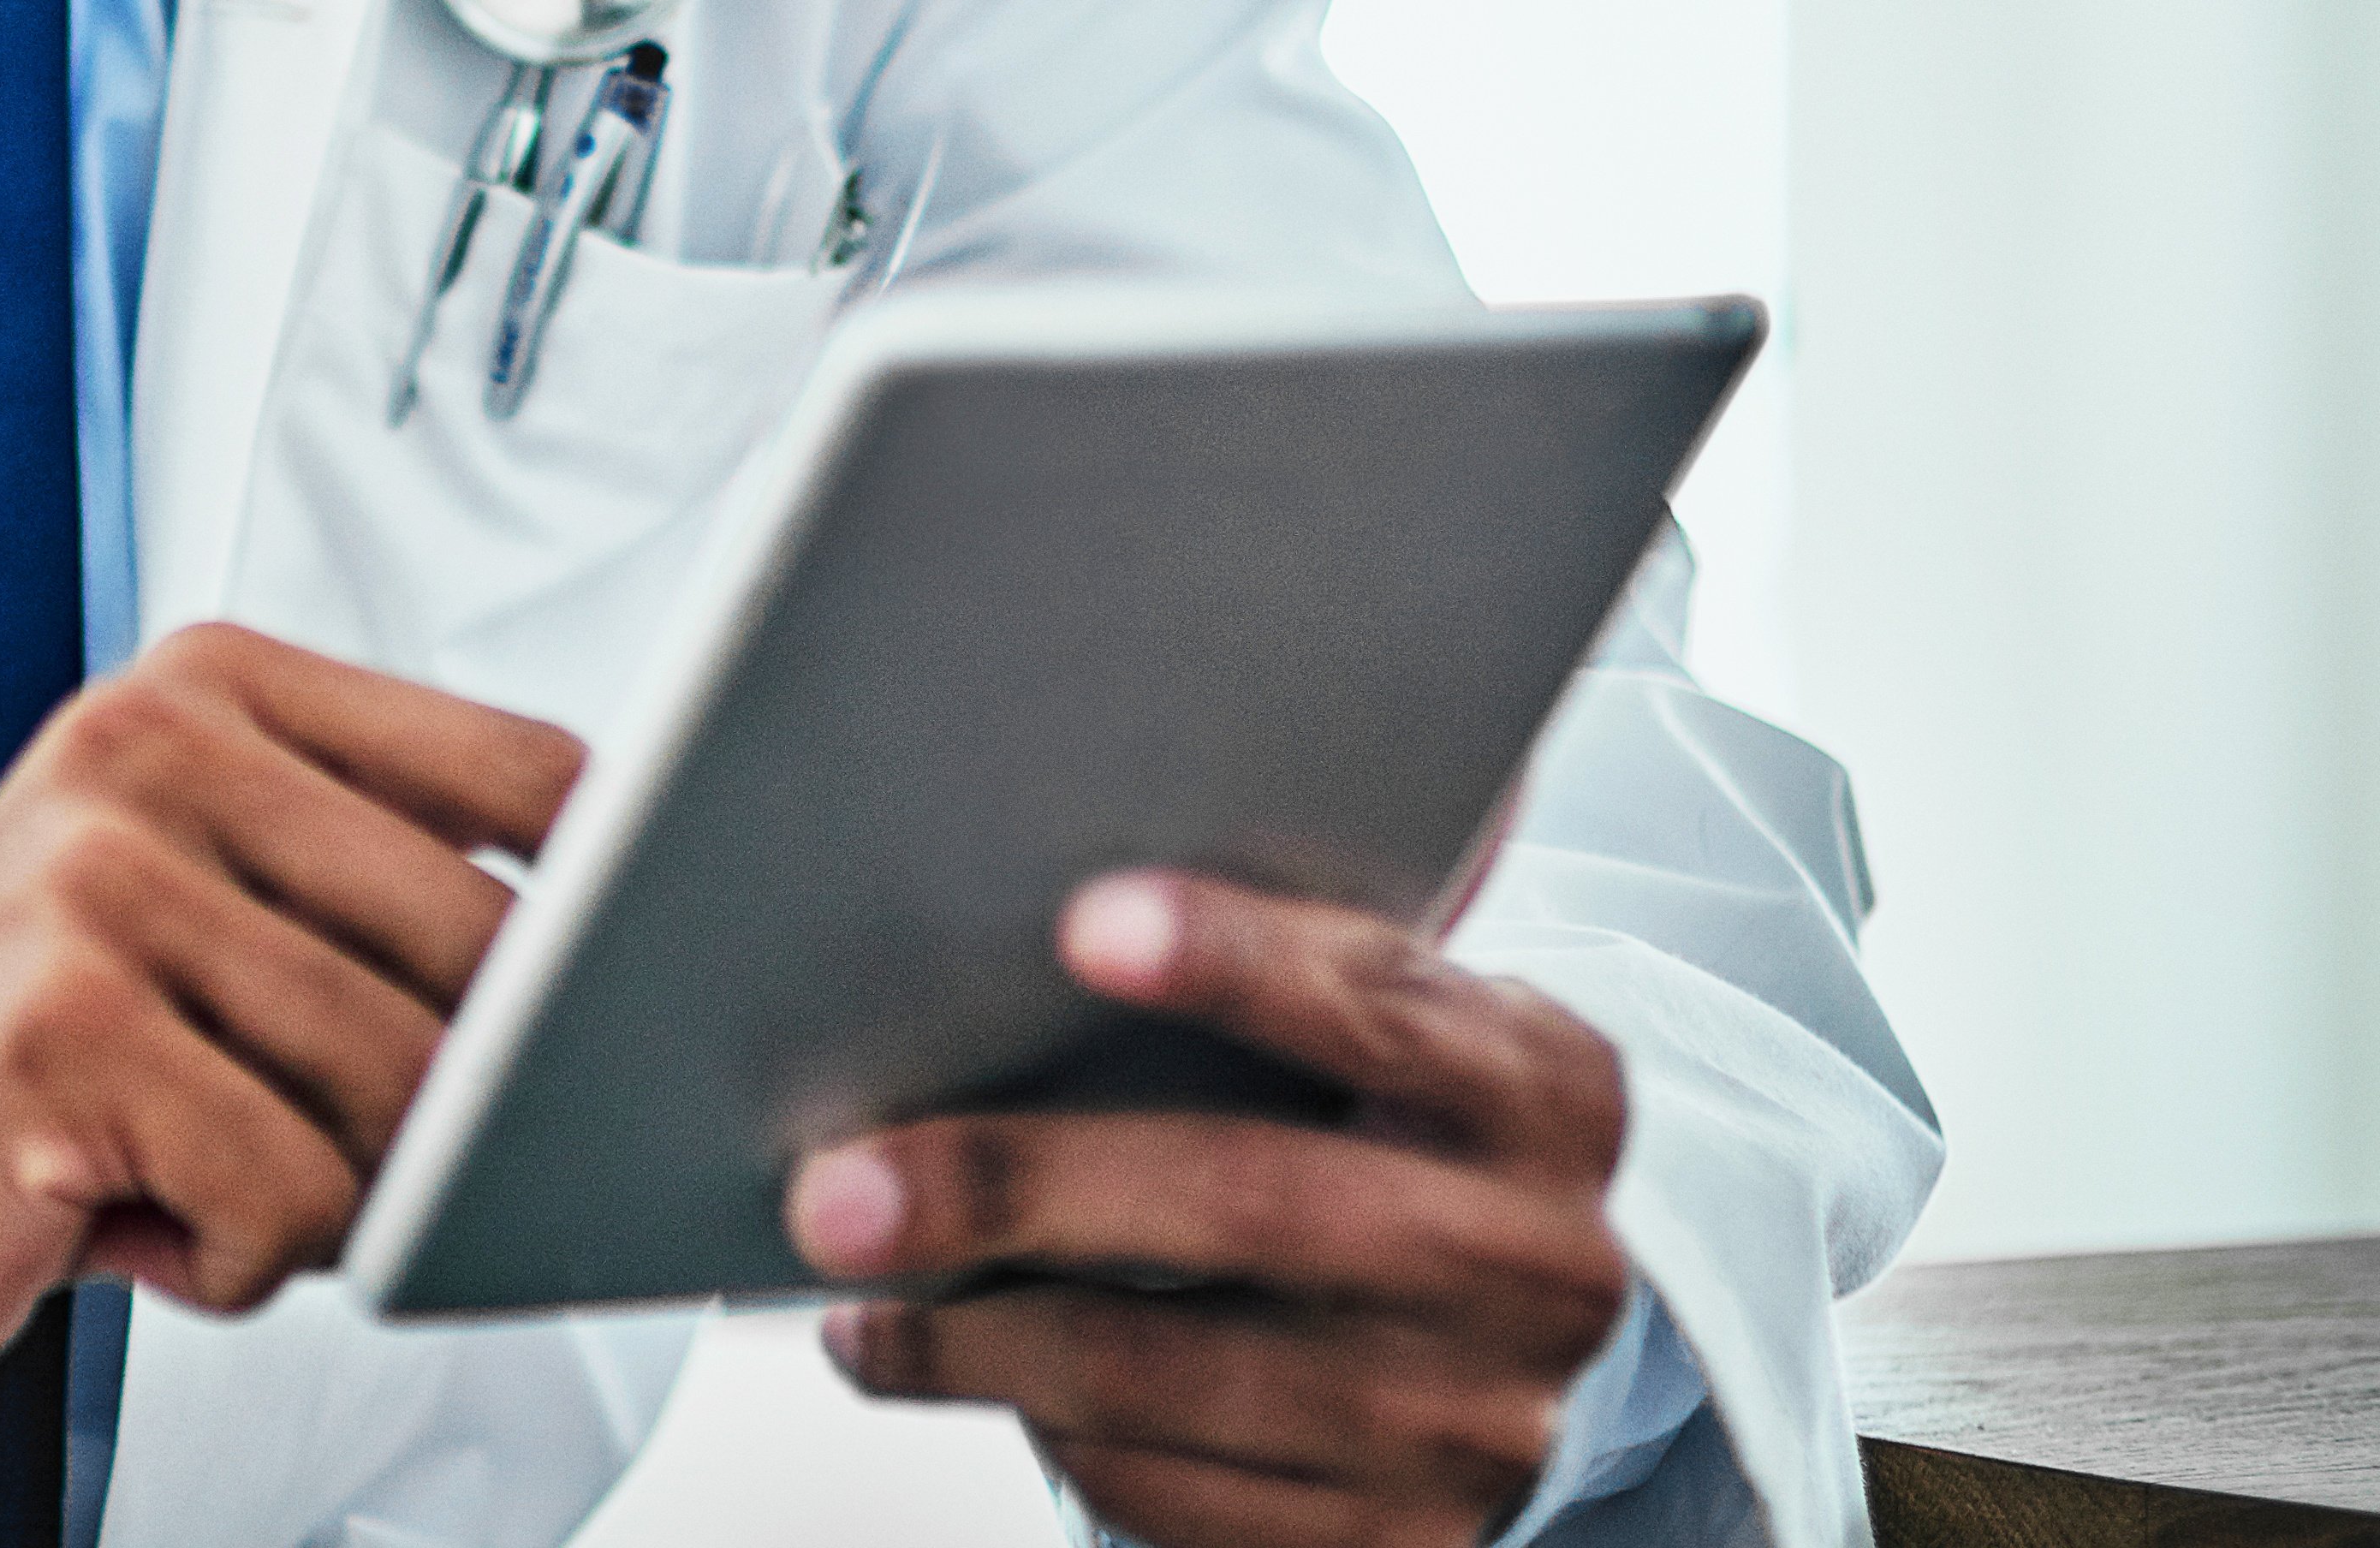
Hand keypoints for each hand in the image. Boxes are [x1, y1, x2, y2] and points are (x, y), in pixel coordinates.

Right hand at [0, 624, 580, 1389]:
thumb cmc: (36, 1038)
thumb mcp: (206, 893)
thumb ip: (379, 876)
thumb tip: (615, 963)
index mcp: (206, 686)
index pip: (525, 774)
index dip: (598, 918)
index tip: (588, 998)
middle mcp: (148, 751)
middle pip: (486, 953)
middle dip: (443, 1105)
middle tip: (315, 1132)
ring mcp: (99, 879)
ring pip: (401, 1093)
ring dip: (332, 1195)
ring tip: (205, 1167)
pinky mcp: (62, 1027)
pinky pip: (292, 1199)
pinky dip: (239, 1259)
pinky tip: (135, 1213)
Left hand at [787, 872, 1634, 1547]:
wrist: (1520, 1348)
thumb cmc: (1386, 1127)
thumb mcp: (1395, 1037)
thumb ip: (1279, 971)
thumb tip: (1006, 897)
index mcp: (1541, 1089)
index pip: (1383, 1003)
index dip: (1234, 961)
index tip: (1081, 925)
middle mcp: (1534, 1261)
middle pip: (1253, 1203)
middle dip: (1022, 1187)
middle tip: (838, 1190)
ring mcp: (1474, 1424)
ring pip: (1181, 1376)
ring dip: (980, 1337)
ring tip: (852, 1295)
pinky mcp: (1399, 1547)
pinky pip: (1179, 1494)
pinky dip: (1041, 1430)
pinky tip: (942, 1365)